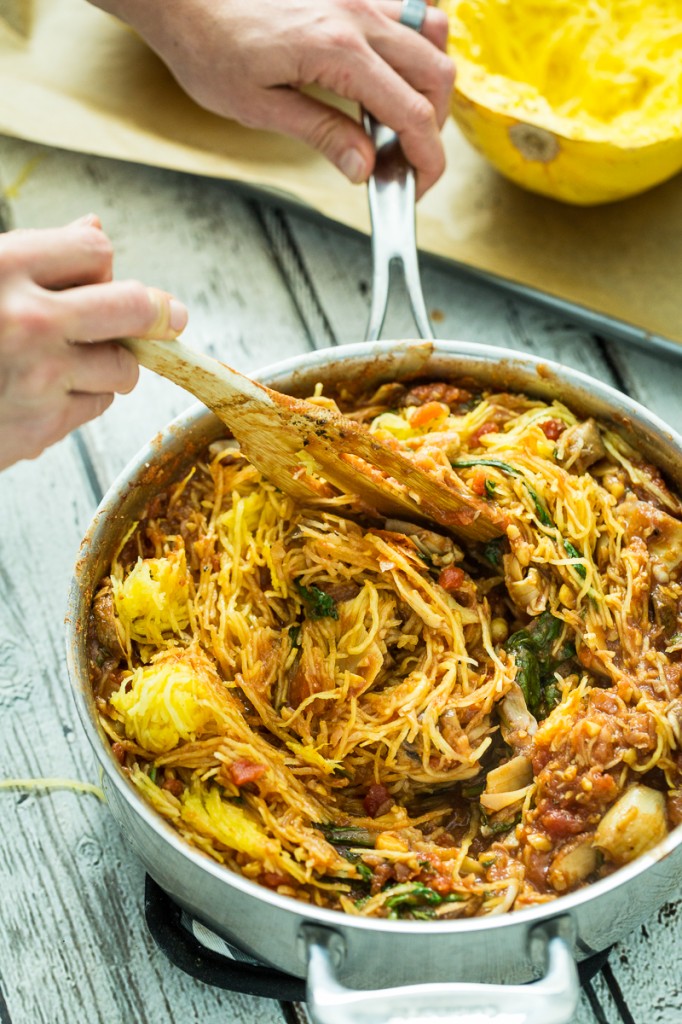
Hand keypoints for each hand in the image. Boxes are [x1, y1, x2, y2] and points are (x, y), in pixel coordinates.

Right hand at [0, 215, 187, 470]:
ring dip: (107, 364)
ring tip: (67, 360)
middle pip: (136, 308)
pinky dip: (79, 400)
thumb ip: (32, 254)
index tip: (100, 279)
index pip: (97, 251)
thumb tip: (94, 229)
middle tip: (161, 318)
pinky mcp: (41, 428)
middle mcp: (30, 322)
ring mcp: (40, 380)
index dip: (101, 265)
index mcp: (3, 268)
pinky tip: (40, 391)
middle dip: (152, 313)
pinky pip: (93, 408)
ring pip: (122, 369)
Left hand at [94, 0, 454, 196]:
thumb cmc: (210, 47)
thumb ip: (322, 133)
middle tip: (406, 161)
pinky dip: (415, 44)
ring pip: (431, 36)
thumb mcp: (260, 107)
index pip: (412, 115)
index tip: (417, 188)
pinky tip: (391, 72)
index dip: (426, 160)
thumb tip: (365, 167)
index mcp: (339, 52)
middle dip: (434, 127)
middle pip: (435, 76)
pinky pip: (408, 8)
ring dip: (429, 83)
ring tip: (401, 117)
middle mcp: (358, 17)